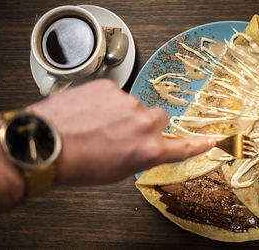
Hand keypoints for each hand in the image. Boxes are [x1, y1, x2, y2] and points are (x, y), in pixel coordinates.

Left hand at [28, 79, 214, 184]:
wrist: (46, 143)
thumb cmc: (78, 164)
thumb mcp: (117, 171)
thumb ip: (140, 156)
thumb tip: (146, 146)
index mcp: (147, 150)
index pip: (182, 147)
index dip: (199, 144)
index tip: (212, 139)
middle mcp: (143, 124)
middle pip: (158, 118)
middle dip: (145, 124)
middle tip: (121, 132)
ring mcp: (128, 102)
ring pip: (135, 104)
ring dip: (122, 112)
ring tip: (98, 123)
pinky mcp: (111, 86)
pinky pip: (117, 93)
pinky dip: (107, 101)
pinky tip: (91, 111)